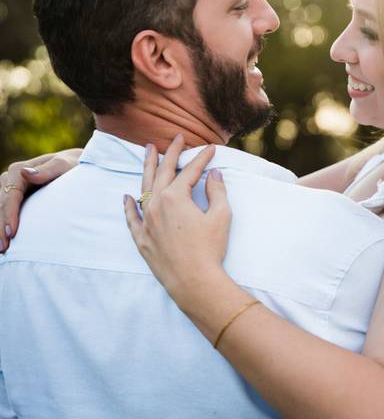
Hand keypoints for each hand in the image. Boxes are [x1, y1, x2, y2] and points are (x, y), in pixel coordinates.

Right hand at [0, 148, 82, 252]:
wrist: (74, 166)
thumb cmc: (71, 166)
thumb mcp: (63, 166)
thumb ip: (47, 170)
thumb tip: (26, 173)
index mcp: (18, 171)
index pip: (10, 196)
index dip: (9, 215)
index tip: (12, 234)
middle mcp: (9, 179)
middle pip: (0, 206)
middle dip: (0, 228)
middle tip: (3, 249)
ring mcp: (8, 189)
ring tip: (2, 249)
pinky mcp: (12, 199)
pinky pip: (3, 212)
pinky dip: (2, 225)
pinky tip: (3, 239)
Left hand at [123, 135, 232, 306]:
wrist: (193, 281)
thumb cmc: (210, 249)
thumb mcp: (221, 216)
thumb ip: (217, 191)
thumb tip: (214, 174)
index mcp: (176, 197)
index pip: (190, 171)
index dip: (202, 158)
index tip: (211, 148)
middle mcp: (156, 204)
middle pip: (162, 172)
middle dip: (170, 153)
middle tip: (176, 138)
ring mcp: (146, 221)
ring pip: (144, 188)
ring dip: (147, 168)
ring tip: (148, 151)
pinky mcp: (142, 238)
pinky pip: (131, 217)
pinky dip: (128, 205)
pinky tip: (126, 196)